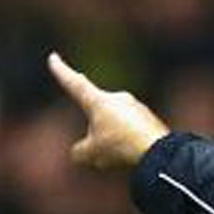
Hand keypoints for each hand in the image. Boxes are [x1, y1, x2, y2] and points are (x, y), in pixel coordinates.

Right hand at [47, 52, 167, 171]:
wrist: (160, 152)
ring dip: (117, 141)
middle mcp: (117, 99)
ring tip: (125, 156)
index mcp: (97, 101)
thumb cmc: (121, 148)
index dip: (62, 72)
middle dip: (98, 128)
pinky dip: (132, 145)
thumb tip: (79, 152)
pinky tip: (139, 156)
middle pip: (98, 112)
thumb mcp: (91, 154)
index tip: (54, 58)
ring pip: (118, 126)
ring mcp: (137, 107)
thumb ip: (80, 152)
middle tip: (107, 146)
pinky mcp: (152, 120)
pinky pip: (135, 133)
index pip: (74, 84)